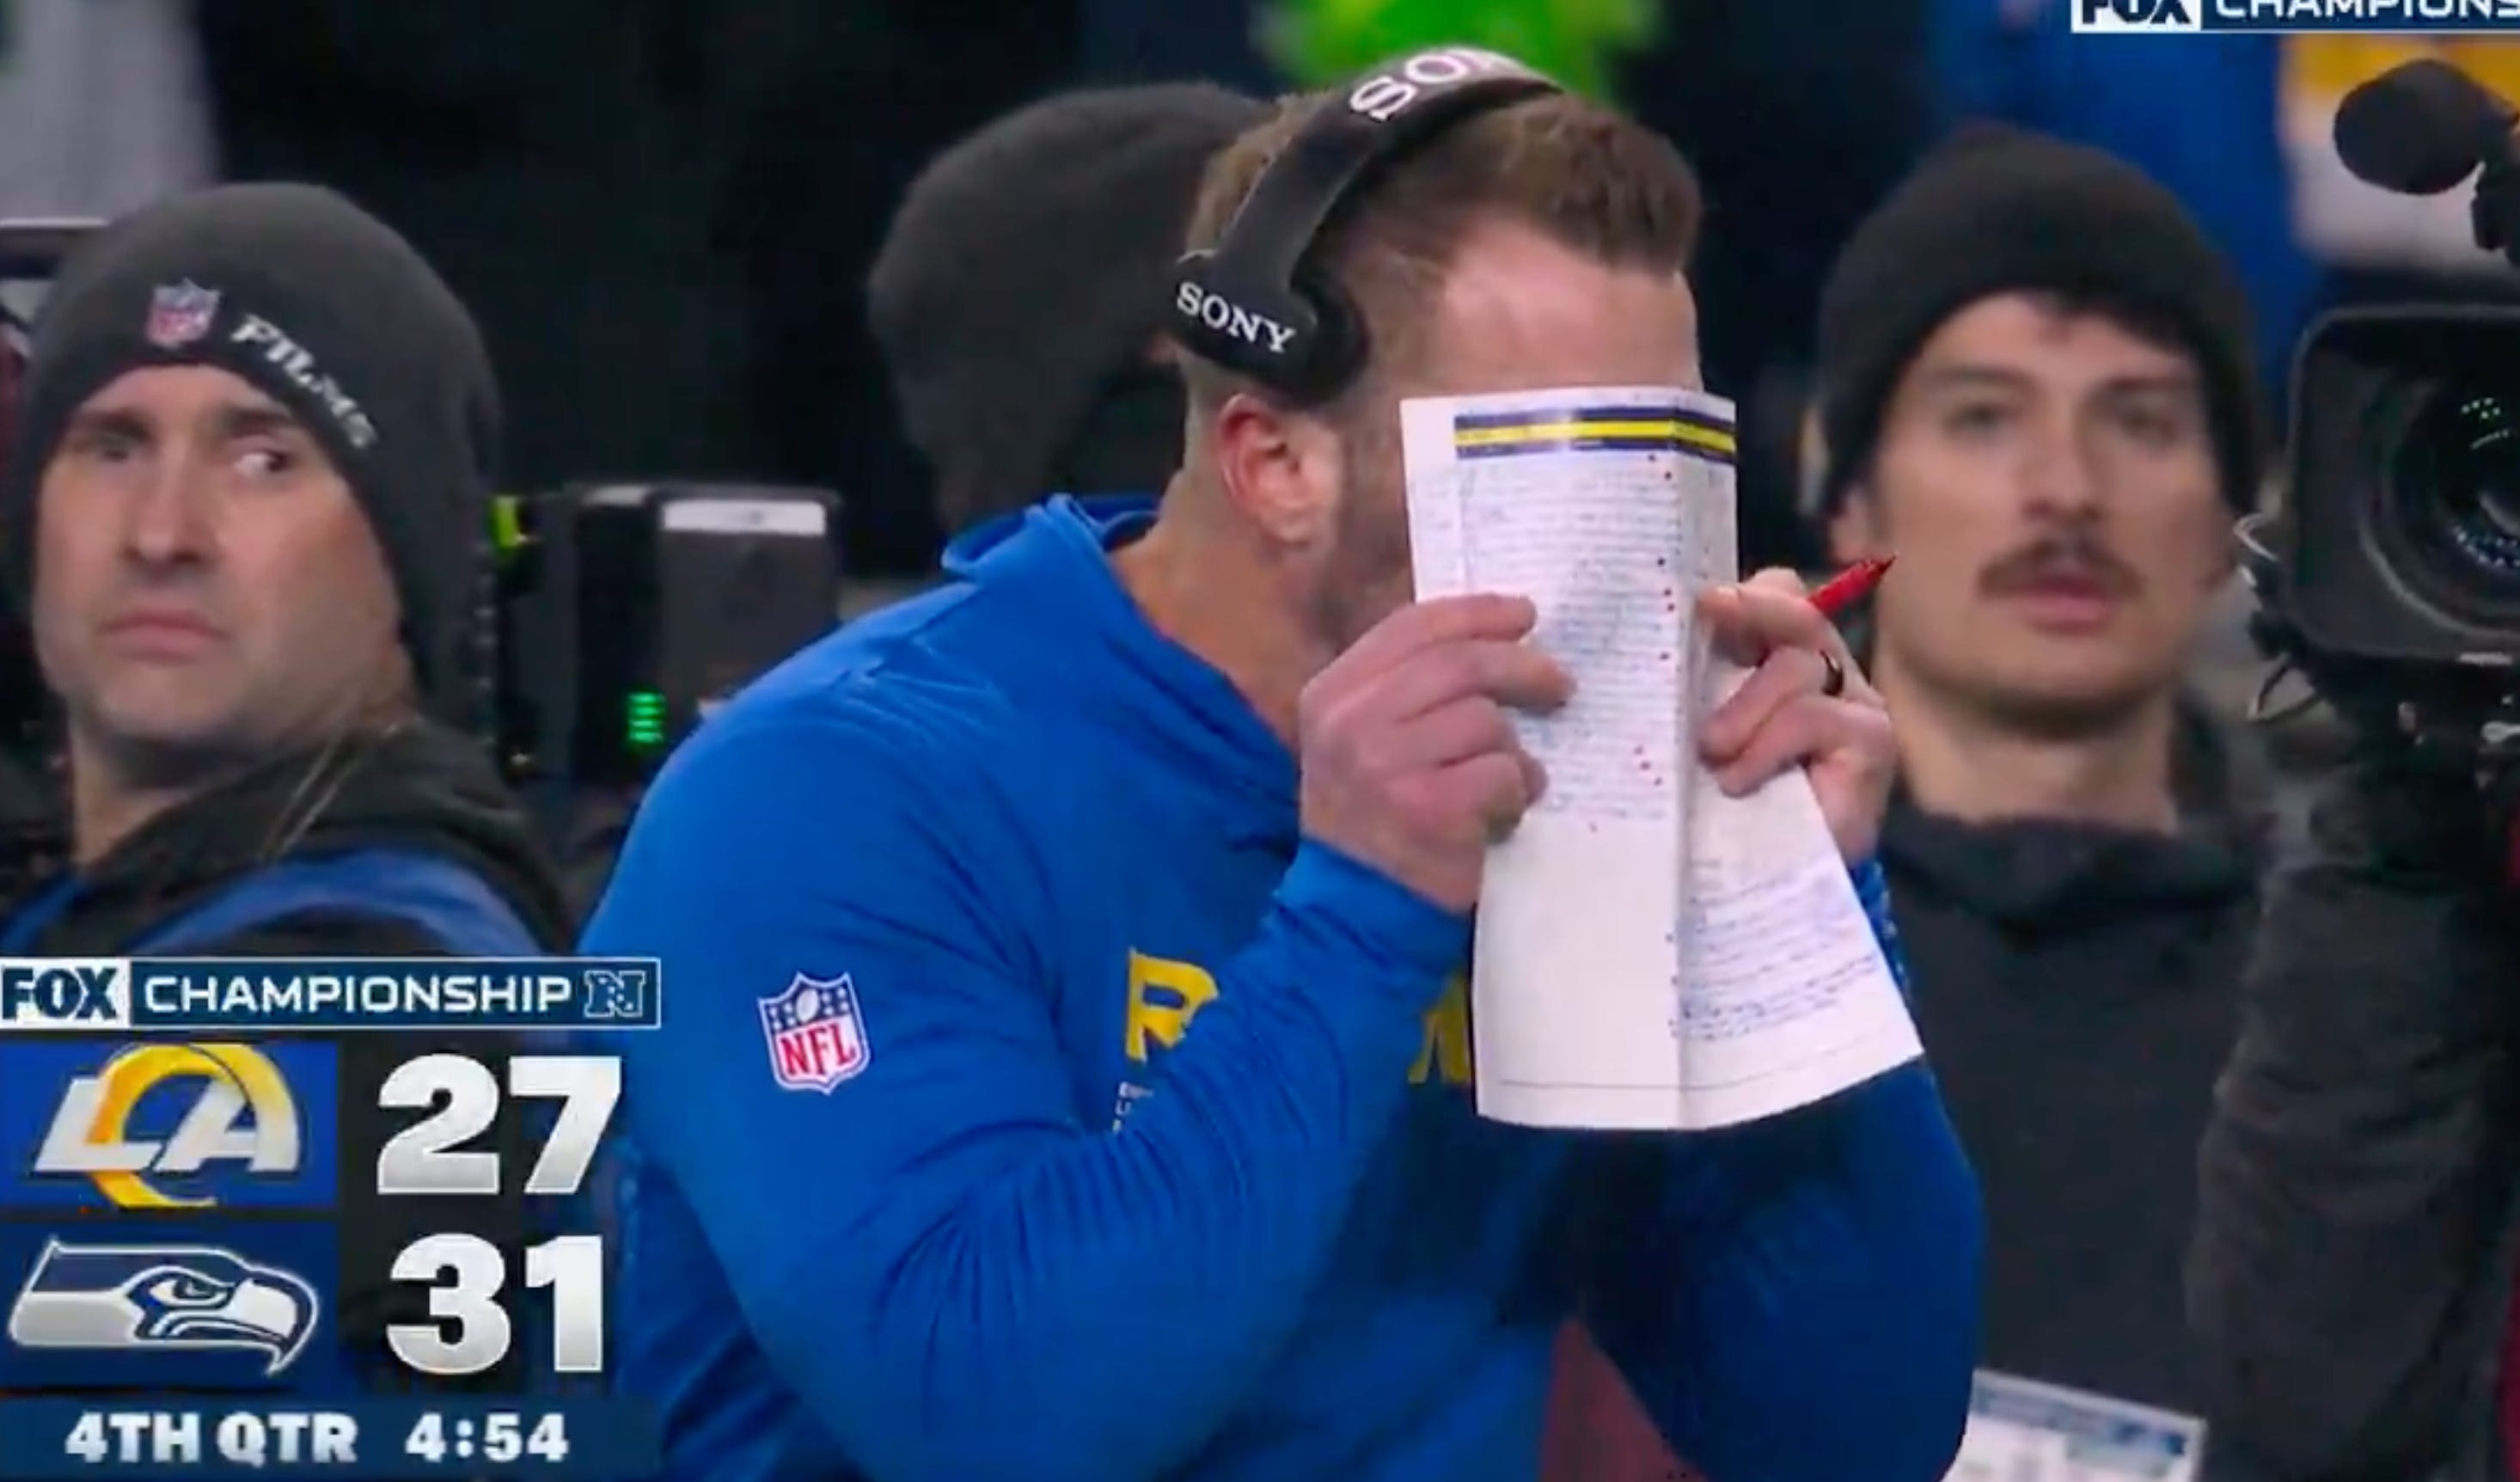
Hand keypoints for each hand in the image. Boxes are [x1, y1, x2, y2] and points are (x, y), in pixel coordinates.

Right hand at [1298, 594, 1573, 912]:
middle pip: (1458, 664)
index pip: (1412, 628)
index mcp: (1332, 693)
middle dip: (1521, 668)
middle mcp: (1351, 722)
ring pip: (1486, 720)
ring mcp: (1386, 766)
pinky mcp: (1429, 809)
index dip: (1475, 613)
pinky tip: (1503, 813)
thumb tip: (1495, 635)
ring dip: (1514, 751)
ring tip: (1508, 781)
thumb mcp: (1364, 738)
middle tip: (1558, 683)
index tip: (1523, 615)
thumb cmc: (1374, 818)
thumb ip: (1407, 687)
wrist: (1356, 911)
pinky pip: (1503, 773)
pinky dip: (1517, 792)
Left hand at [1696, 568, 1895, 862]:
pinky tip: (1737, 780)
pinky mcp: (1871, 741)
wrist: (1780, 884)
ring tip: (1711, 751)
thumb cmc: (1734, 807)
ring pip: (1795, 666)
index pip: (1777, 596)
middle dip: (1750, 608)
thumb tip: (1638, 652)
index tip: (1694, 600)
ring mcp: (1857, 703)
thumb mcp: (1704, 738)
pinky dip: (1764, 746)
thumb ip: (1694, 692)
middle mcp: (1827, 671)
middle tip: (1706, 611)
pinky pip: (1810, 717)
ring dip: (1742, 708)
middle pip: (1796, 613)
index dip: (1739, 592)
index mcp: (1783, 659)